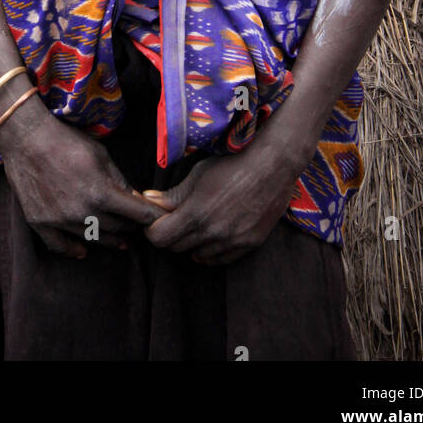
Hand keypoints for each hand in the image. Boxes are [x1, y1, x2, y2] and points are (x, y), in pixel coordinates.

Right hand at [0, 99, 165, 258]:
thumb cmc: (65, 139)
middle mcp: (82, 212)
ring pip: (92, 238)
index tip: (159, 220)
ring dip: (108, 239)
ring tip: (118, 241)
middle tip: (136, 225)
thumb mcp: (100, 153)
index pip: (136, 213)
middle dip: (130, 226)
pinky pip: (59, 246)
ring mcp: (59, 220)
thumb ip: (118, 179)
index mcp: (101, 192)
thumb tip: (134, 197)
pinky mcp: (39, 222)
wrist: (25, 137)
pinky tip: (83, 251)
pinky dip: (73, 250)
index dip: (151, 217)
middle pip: (116, 228)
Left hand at [144, 131, 300, 264]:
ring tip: (196, 224)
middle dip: (171, 235)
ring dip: (192, 243)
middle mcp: (213, 233)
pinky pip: (222, 259)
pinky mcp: (250, 244)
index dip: (153, 230)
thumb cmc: (233, 163)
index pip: (160, 238)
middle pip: (177, 248)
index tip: (155, 221)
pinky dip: (211, 251)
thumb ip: (173, 194)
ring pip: (199, 256)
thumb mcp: (198, 174)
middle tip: (173, 220)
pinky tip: (211, 237)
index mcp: (196, 213)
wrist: (273, 164)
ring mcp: (233, 241)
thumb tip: (148, 201)